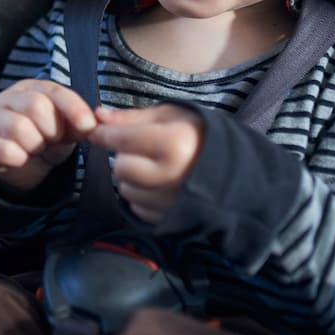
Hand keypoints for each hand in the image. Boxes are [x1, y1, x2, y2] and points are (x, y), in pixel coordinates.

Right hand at [0, 79, 97, 194]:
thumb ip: (79, 124)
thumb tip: (91, 124)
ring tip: (36, 149)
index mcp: (31, 88)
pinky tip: (21, 159)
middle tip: (52, 140)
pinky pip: (3, 149)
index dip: (72, 108)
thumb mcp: (66, 130)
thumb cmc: (45, 140)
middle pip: (35, 106)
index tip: (87, 126)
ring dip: (35, 145)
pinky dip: (19, 158)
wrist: (20, 165)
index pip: (53, 91)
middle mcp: (7, 98)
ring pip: (18, 127)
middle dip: (52, 129)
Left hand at [89, 104, 203, 222]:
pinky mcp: (171, 219)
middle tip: (138, 151)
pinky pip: (138, 208)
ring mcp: (172, 201)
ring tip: (151, 168)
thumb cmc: (201, 136)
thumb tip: (98, 115)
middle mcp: (172, 176)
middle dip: (123, 157)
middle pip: (121, 168)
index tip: (97, 131)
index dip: (104, 134)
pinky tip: (157, 185)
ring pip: (126, 190)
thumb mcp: (171, 115)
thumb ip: (132, 118)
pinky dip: (141, 196)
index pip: (122, 139)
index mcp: (174, 144)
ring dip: (130, 179)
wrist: (237, 172)